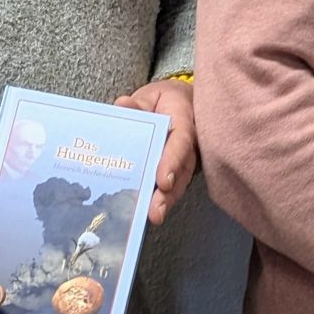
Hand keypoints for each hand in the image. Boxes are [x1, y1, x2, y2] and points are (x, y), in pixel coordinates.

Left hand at [117, 78, 199, 225]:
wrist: (181, 103)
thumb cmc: (164, 101)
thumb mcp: (151, 95)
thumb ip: (138, 103)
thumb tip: (122, 105)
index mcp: (185, 121)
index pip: (181, 142)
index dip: (172, 162)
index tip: (162, 181)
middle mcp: (191, 144)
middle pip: (183, 171)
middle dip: (169, 193)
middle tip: (155, 212)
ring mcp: (187, 159)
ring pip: (180, 182)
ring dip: (167, 201)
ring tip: (153, 217)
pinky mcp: (179, 171)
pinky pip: (173, 186)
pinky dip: (162, 200)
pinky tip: (148, 213)